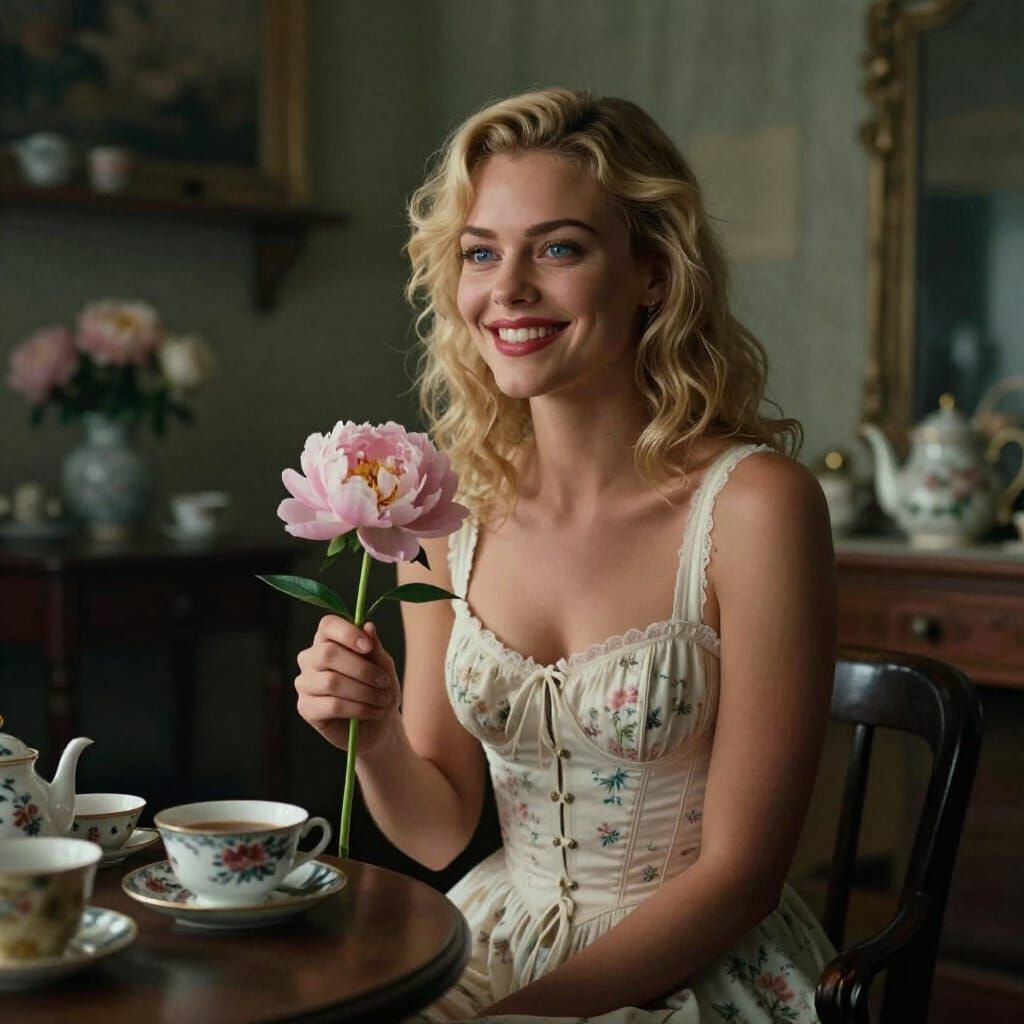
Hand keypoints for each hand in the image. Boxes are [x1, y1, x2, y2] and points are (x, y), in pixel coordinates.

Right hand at [295, 616, 400, 758]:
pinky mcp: (305, 708)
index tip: (368, 647)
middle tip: (384, 682)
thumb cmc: (380, 689)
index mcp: (328, 640)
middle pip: (328, 654)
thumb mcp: (384, 666)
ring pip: (331, 682)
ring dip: (364, 692)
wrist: (380, 725)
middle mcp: (310, 658)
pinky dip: (358, 708)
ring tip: (382, 700)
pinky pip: (332, 705)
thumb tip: (368, 626)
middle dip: (362, 669)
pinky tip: (373, 712)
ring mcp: (305, 683)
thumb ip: (375, 647)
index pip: (328, 625)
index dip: (347, 633)